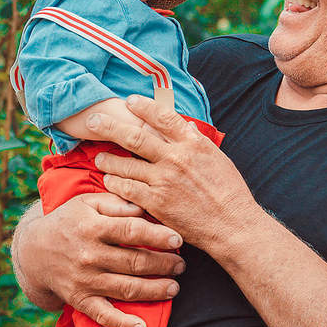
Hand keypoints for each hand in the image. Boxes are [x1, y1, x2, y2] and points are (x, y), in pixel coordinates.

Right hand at [12, 192, 185, 326]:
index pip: (132, 231)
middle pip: (134, 261)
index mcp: (92, 227)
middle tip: (181, 265)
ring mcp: (85, 280)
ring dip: (155, 290)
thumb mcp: (87, 202)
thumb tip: (145, 206)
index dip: (158, 236)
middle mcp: (89, 255)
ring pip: (126, 288)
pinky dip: (122, 324)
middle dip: (164, 264)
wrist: (33, 251)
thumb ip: (116, 203)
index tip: (178, 239)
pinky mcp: (80, 300)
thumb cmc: (68, 221)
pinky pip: (103, 315)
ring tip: (174, 288)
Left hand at [88, 95, 261, 253]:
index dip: (143, 106)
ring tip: (99, 157)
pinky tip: (109, 181)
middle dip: (110, 127)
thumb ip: (198, 142)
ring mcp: (164, 180)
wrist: (232, 225)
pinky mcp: (156, 202)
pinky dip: (115, 183)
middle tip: (93, 121)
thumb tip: (186, 125)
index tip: (129, 101)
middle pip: (134, 136)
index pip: (162, 116)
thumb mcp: (218, 159)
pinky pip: (127, 189)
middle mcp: (175, 158)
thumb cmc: (230, 193)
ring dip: (108, 160)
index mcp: (192, 143)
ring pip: (126, 164)